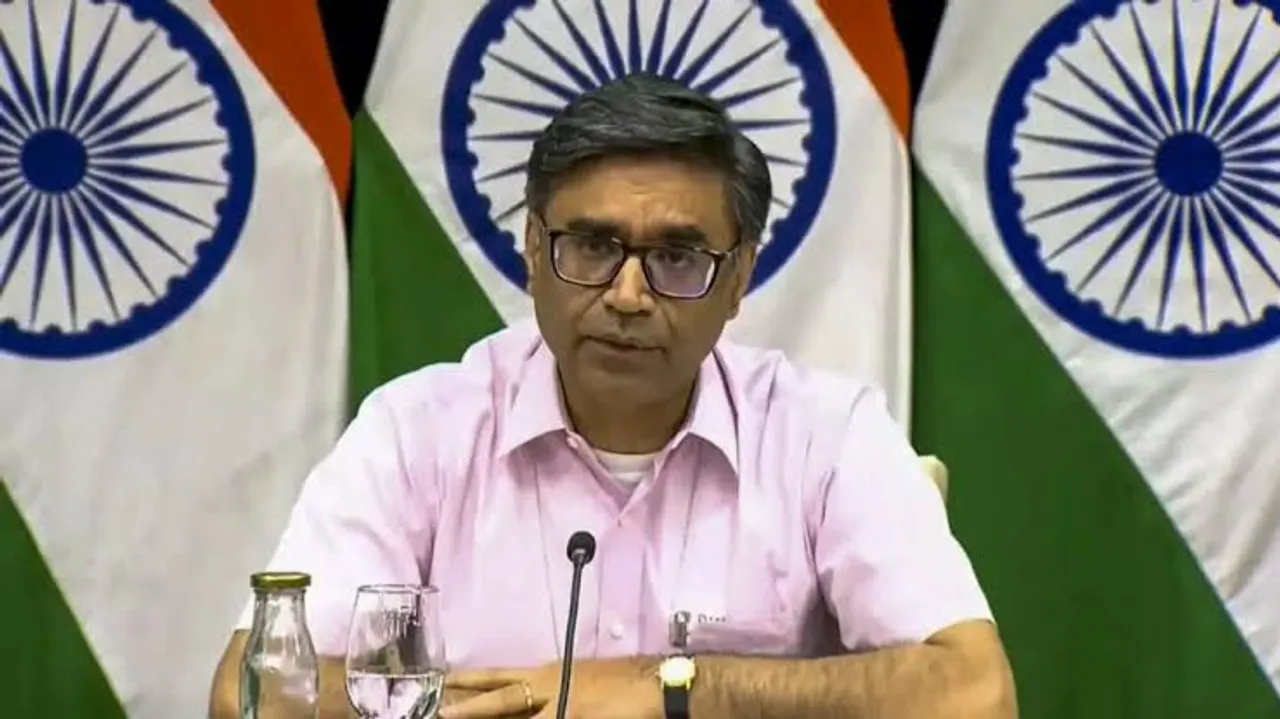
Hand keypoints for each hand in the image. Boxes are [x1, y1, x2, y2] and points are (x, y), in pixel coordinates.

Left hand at [439, 657, 661, 718]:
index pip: (500, 679)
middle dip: (468, 707)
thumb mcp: (580, 678)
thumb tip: (533, 701)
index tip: (445, 683)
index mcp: (549, 674)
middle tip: (439, 711)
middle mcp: (549, 689)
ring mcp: (562, 709)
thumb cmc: (623, 681)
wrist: (658, 684)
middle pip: (500, 700)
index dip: (472, 682)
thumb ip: (554, 688)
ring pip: (518, 718)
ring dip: (489, 718)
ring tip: (457, 717)